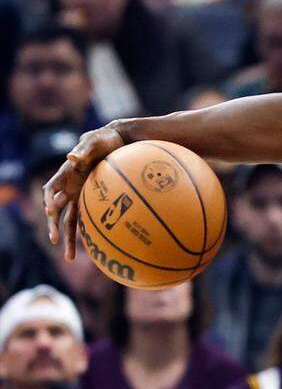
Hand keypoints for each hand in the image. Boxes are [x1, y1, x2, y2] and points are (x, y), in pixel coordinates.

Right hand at [43, 124, 126, 259]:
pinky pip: (87, 217)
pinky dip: (87, 231)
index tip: (50, 209)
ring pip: (71, 220)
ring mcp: (79, 194)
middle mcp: (68, 187)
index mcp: (65, 174)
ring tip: (69, 257)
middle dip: (54, 226)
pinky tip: (91, 246)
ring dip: (69, 238)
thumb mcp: (93, 142)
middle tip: (54, 240)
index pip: (50, 189)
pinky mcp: (91, 199)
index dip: (49, 199)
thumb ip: (83, 150)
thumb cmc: (102, 140)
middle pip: (57, 210)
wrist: (115, 141)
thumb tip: (71, 158)